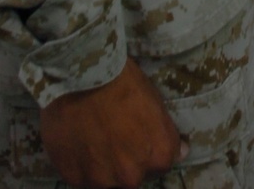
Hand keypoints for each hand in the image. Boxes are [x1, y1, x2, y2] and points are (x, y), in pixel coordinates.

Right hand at [39, 58, 183, 188]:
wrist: (83, 75)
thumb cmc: (122, 80)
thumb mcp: (155, 101)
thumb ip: (166, 134)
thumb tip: (180, 151)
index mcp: (158, 155)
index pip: (161, 164)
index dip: (151, 148)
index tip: (140, 136)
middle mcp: (132, 175)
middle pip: (133, 176)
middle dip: (126, 160)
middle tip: (115, 134)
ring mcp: (102, 180)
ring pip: (106, 179)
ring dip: (103, 165)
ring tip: (95, 136)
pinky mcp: (73, 178)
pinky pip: (81, 177)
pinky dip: (81, 164)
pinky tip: (79, 140)